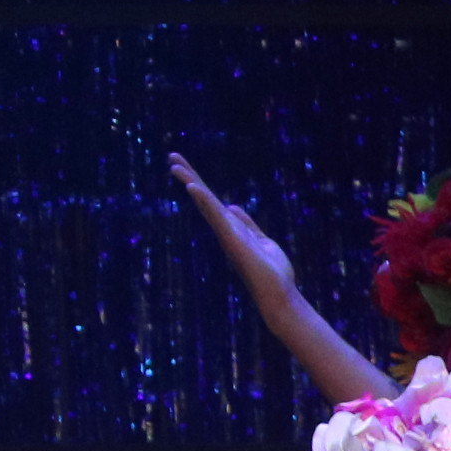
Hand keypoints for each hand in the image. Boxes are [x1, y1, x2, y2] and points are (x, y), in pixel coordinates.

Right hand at [168, 151, 296, 298]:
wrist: (279, 293)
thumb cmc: (272, 272)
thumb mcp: (262, 241)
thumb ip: (247, 225)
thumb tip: (232, 207)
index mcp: (232, 229)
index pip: (212, 201)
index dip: (199, 183)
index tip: (184, 167)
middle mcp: (225, 230)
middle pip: (204, 198)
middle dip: (189, 177)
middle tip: (172, 156)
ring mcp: (227, 235)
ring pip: (206, 204)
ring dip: (192, 183)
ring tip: (175, 166)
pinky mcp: (232, 240)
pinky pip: (216, 217)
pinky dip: (205, 201)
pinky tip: (193, 187)